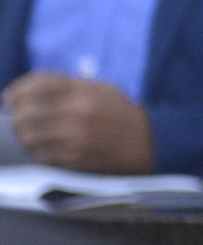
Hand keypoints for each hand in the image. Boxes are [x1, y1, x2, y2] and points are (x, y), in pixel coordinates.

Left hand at [2, 74, 155, 173]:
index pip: (39, 85)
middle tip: (14, 118)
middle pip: (28, 112)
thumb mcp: (103, 90)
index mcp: (85, 91)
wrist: (147, 143)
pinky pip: (42, 156)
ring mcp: (76, 137)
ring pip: (30, 137)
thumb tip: (33, 87)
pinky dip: (36, 152)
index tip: (9, 96)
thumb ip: (71, 86)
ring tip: (25, 134)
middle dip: (15, 115)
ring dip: (23, 136)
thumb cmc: (121, 114)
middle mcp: (79, 112)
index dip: (18, 90)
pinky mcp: (75, 158)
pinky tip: (41, 149)